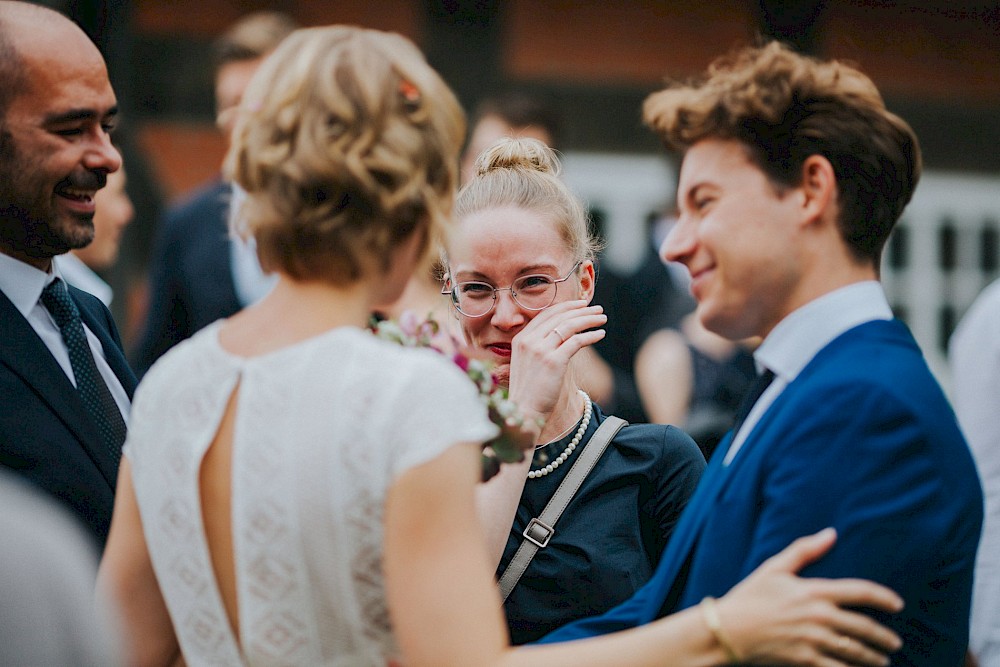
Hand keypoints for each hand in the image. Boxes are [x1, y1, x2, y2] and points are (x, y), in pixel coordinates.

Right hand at [506, 299, 605, 423]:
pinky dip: (591, 335)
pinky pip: (577, 341)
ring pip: (569, 325)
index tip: (580, 304)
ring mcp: (541, 350)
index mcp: (521, 339)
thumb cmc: (528, 391)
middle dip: (581, 310)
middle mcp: (529, 341)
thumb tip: (562, 334)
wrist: (524, 411)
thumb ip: (539, 346)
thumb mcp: (527, 363)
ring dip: (589, 319)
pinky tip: (600, 335)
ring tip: (602, 319)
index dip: (566, 306)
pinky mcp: (554, 361)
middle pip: (559, 316)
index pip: (546, 314)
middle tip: (597, 309)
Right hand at [718, 528, 902, 665]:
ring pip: (855, 651)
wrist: (727, 630)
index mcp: (813, 591)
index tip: (897, 605)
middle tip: (894, 643)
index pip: (860, 592)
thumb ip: (805, 550)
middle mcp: (818, 616)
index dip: (884, 597)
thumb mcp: (774, 568)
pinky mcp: (805, 661)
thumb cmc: (750, 597)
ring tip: (883, 661)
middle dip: (884, 637)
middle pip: (864, 627)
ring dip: (874, 658)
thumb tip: (831, 533)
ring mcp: (813, 640)